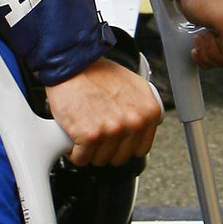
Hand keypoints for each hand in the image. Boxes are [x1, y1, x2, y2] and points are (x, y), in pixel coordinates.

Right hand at [44, 57, 162, 168]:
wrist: (73, 63)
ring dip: (89, 151)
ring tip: (83, 133)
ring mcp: (112, 130)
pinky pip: (81, 158)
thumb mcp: (133, 86)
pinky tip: (73, 138)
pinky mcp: (90, 135)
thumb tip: (142, 126)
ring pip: (100, 160)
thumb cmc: (97, 72)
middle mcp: (134, 122)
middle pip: (119, 157)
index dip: (123, 145)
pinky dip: (74, 152)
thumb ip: (141, 108)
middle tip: (96, 134)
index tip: (114, 140)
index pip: (140, 149)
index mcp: (148, 112)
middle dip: (105, 149)